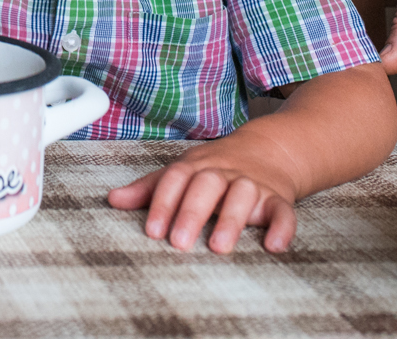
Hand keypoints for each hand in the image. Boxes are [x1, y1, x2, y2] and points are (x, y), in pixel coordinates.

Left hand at [107, 143, 300, 253]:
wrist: (269, 150)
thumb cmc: (215, 169)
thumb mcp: (182, 173)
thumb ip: (150, 189)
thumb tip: (113, 200)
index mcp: (196, 167)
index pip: (176, 179)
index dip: (163, 203)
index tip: (152, 231)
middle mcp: (223, 173)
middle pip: (207, 185)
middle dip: (192, 213)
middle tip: (179, 243)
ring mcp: (252, 184)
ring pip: (244, 194)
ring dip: (232, 219)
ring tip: (219, 247)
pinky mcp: (278, 199)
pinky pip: (284, 212)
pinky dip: (282, 228)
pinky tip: (274, 246)